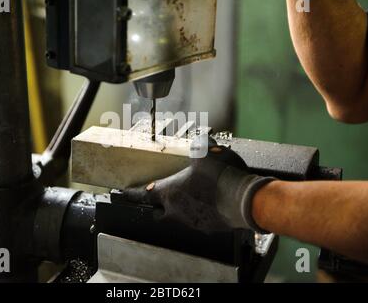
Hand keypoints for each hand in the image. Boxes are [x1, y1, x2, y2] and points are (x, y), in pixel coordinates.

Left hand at [114, 135, 274, 233]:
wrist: (244, 200)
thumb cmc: (221, 177)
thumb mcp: (207, 153)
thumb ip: (199, 144)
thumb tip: (200, 139)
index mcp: (171, 192)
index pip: (143, 195)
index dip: (131, 194)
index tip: (123, 194)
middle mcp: (177, 210)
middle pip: (157, 212)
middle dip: (156, 206)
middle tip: (158, 200)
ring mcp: (192, 222)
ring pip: (178, 218)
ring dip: (179, 210)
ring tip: (191, 199)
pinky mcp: (208, 228)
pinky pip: (198, 222)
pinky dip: (200, 214)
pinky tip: (210, 205)